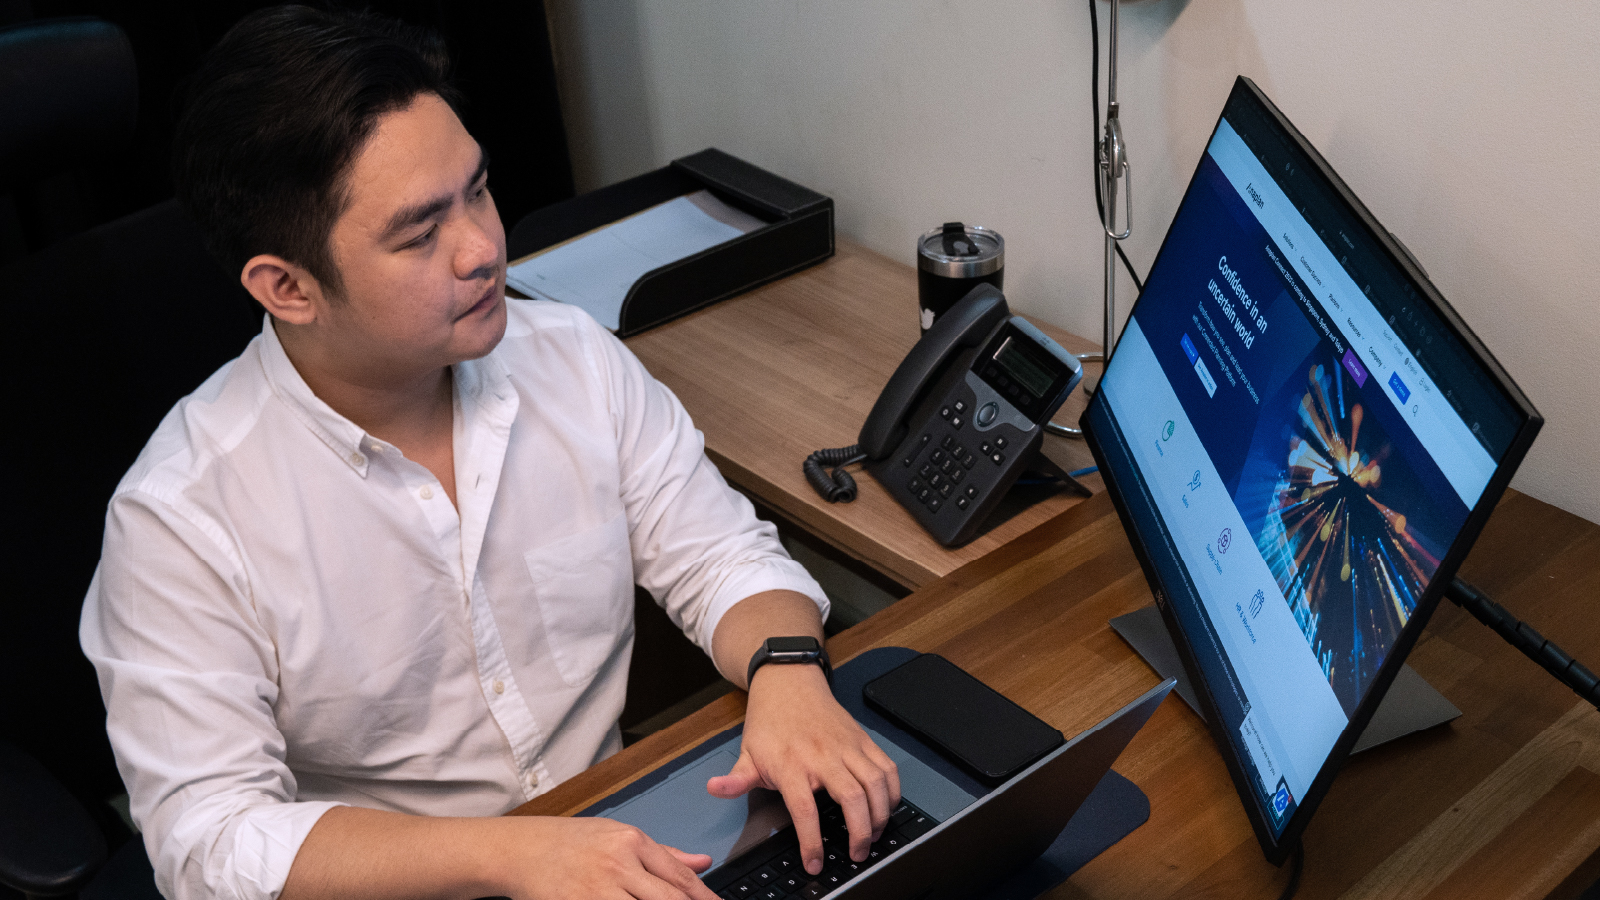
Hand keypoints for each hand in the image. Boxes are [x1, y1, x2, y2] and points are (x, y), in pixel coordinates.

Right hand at [492, 816, 718, 899]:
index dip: (705, 898)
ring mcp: (597, 889)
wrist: (520, 850)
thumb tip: (704, 861)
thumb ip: (662, 853)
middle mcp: (618, 863)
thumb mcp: (617, 835)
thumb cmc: (569, 842)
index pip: (679, 876)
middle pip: (668, 899)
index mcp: (631, 841)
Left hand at [705, 663, 899, 875]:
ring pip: (876, 784)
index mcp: (792, 764)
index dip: (811, 841)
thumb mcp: (747, 753)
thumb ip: (736, 779)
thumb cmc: (770, 722)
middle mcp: (823, 755)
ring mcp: (847, 746)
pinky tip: (886, 808)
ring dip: (879, 815)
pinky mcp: (863, 740)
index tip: (814, 863)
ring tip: (873, 835)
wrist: (790, 683)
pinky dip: (893, 791)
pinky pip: (888, 768)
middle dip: (860, 833)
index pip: (804, 810)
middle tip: (857, 854)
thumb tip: (715, 789)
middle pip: (852, 799)